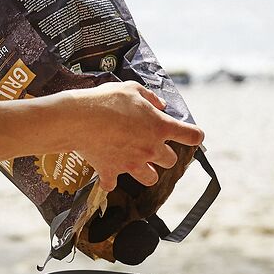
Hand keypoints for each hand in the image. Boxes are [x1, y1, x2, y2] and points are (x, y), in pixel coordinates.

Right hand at [71, 81, 203, 191]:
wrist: (79, 118)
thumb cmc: (107, 100)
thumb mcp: (132, 89)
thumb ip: (150, 98)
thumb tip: (160, 105)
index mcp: (160, 127)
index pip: (191, 135)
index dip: (194, 136)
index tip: (193, 136)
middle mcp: (150, 149)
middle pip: (170, 161)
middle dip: (163, 154)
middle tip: (151, 144)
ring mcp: (132, 164)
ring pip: (151, 178)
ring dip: (147, 172)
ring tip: (137, 162)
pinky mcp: (112, 172)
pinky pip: (113, 184)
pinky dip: (111, 180)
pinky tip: (107, 172)